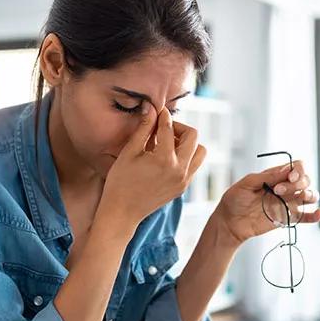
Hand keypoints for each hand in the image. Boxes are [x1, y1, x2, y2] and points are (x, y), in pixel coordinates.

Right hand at [98, 105, 206, 228]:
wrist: (122, 213)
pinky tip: (166, 158)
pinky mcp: (183, 188)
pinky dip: (185, 157)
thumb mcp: (129, 152)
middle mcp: (179, 170)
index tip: (157, 110)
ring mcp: (184, 180)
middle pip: (193, 136)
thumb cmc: (120, 182)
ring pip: (200, 151)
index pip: (169, 128)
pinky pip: (194, 166)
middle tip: (162, 129)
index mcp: (164, 159)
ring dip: (187, 143)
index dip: (162, 116)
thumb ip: (144, 129)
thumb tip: (151, 108)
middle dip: (178, 128)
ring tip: (167, 144)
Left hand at [214, 160, 319, 245]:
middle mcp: (285, 187)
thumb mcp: (246, 184)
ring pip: (310, 195)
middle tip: (278, 191)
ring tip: (301, 198)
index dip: (298, 170)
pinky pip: (306, 216)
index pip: (296, 167)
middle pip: (305, 180)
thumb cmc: (235, 200)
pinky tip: (319, 213)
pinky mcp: (288, 218)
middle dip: (297, 183)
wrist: (230, 222)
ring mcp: (288, 203)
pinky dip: (315, 215)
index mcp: (276, 176)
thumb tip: (286, 170)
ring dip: (310, 194)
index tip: (289, 176)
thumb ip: (266, 177)